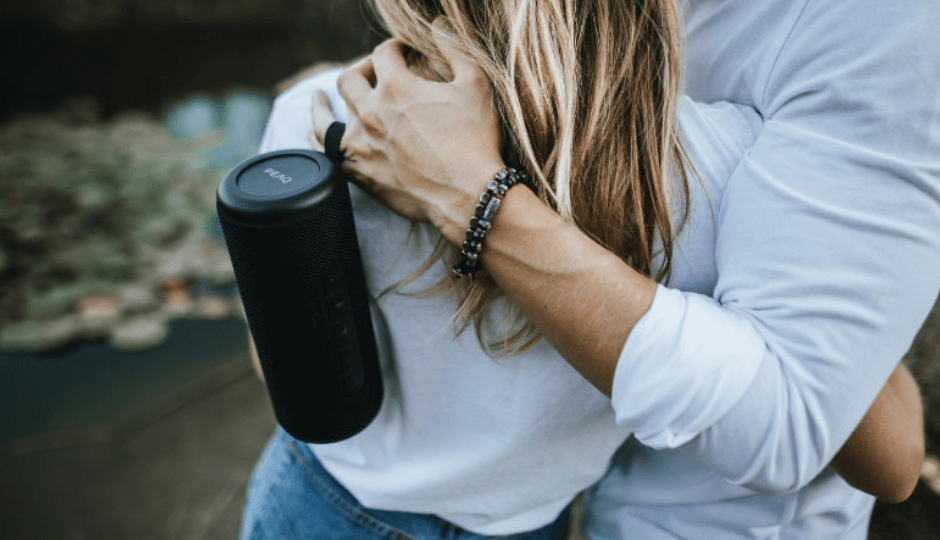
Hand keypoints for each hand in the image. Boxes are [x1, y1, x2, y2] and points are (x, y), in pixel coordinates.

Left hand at [309, 31, 504, 238]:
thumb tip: (437, 25)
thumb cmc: (476, 141)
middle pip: (349, 79)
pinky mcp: (358, 173)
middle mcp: (371, 113)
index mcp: (397, 88)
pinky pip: (326, 153)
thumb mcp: (475, 85)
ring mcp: (361, 145)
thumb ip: (455, 49)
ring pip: (325, 119)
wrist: (468, 195)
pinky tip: (316, 135)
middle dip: (362, 70)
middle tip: (374, 74)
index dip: (395, 47)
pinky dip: (318, 140)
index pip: (384, 53)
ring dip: (321, 105)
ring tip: (318, 98)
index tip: (405, 52)